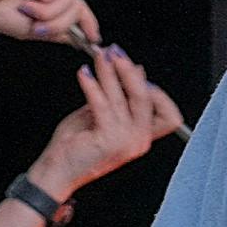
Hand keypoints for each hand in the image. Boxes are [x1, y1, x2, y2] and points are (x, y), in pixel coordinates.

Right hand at [0, 0, 95, 44]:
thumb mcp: (31, 30)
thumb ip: (57, 31)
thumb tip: (78, 37)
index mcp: (42, 0)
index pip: (73, 9)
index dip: (87, 23)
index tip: (95, 38)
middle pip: (76, 8)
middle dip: (60, 23)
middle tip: (37, 26)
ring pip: (70, 1)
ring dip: (48, 12)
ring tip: (27, 7)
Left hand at [26, 47, 184, 197]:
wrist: (56, 173)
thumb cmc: (75, 148)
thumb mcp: (101, 117)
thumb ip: (119, 96)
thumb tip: (137, 71)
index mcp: (141, 138)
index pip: (169, 115)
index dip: (158, 92)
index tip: (137, 71)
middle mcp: (138, 141)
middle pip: (146, 98)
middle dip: (129, 70)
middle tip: (116, 53)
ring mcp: (125, 141)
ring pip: (122, 97)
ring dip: (108, 72)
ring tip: (98, 57)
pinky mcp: (108, 139)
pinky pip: (102, 104)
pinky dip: (92, 85)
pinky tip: (84, 74)